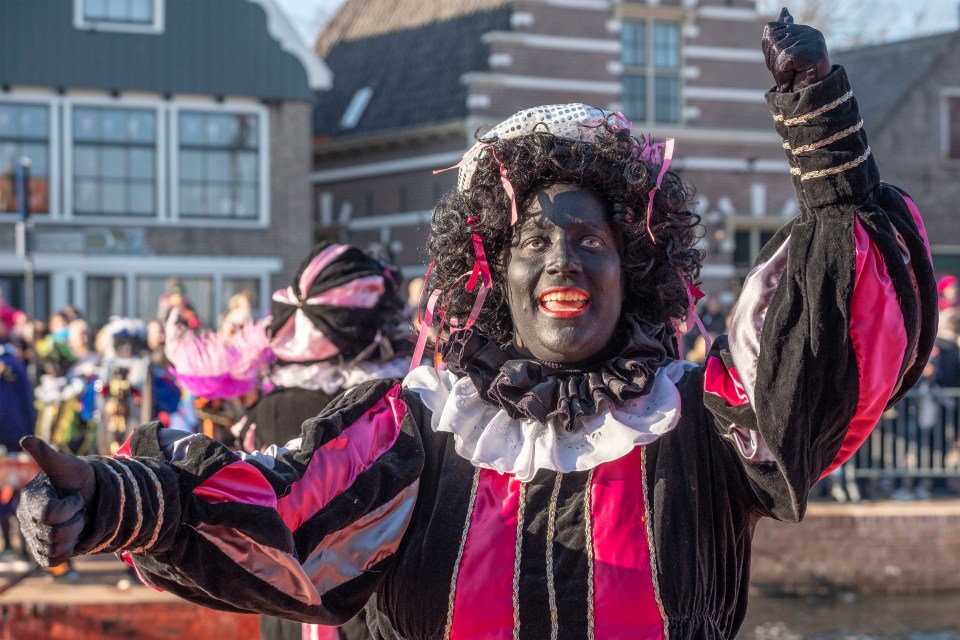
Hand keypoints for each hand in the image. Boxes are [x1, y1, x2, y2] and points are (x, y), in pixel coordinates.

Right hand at [17, 436, 95, 565]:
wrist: (93, 496)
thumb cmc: (79, 478)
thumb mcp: (67, 465)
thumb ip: (47, 455)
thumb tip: (26, 439)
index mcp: (30, 499)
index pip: (51, 514)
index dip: (70, 507)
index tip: (75, 496)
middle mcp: (27, 519)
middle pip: (54, 534)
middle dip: (76, 521)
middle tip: (78, 510)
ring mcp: (33, 537)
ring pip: (55, 548)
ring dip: (74, 535)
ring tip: (76, 521)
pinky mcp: (42, 552)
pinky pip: (53, 560)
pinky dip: (68, 550)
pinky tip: (72, 536)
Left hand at [762, 7, 830, 91]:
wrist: (812, 97)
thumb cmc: (797, 78)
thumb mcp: (784, 56)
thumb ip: (781, 36)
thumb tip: (784, 11)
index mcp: (802, 30)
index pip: (770, 30)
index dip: (768, 50)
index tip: (780, 63)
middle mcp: (808, 32)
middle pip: (771, 40)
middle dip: (771, 61)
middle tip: (786, 71)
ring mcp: (812, 41)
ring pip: (776, 51)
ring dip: (778, 70)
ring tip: (791, 75)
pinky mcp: (811, 52)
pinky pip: (783, 60)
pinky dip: (783, 74)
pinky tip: (792, 77)